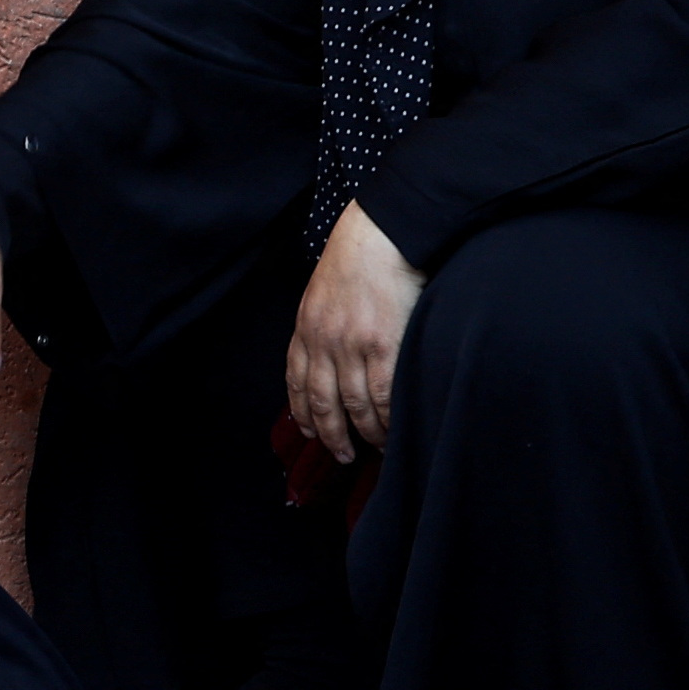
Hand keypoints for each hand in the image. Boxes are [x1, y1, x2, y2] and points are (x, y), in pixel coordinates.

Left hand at [284, 200, 424, 462]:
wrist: (381, 234)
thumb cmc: (358, 259)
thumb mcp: (322, 293)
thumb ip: (321, 325)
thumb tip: (329, 357)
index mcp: (305, 329)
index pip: (296, 382)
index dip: (303, 413)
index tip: (311, 433)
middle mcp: (323, 342)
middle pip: (322, 403)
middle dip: (330, 436)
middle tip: (343, 455)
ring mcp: (352, 347)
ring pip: (354, 406)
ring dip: (362, 433)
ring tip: (373, 448)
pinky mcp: (383, 346)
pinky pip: (382, 396)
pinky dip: (385, 420)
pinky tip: (392, 431)